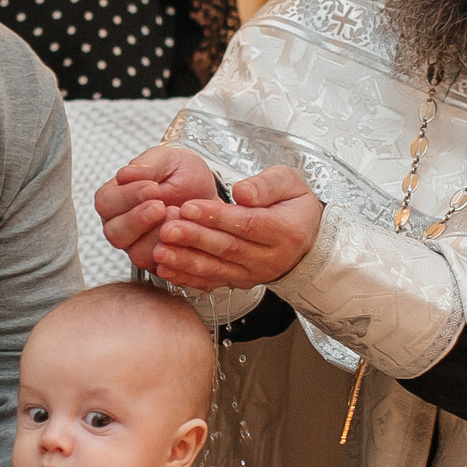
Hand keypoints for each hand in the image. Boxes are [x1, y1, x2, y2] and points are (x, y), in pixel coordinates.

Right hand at [97, 146, 219, 271]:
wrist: (208, 193)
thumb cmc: (182, 174)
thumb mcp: (167, 161)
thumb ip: (147, 166)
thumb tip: (124, 174)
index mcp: (115, 198)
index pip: (106, 202)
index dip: (127, 197)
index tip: (152, 187)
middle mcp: (121, 226)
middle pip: (115, 233)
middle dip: (138, 220)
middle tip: (160, 207)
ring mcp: (139, 246)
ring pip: (136, 253)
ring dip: (157, 237)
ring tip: (177, 217)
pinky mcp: (159, 262)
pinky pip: (161, 266)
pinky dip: (174, 252)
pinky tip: (185, 235)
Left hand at [150, 166, 322, 291]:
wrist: (306, 239)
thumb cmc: (294, 206)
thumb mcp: (291, 184)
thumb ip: (267, 184)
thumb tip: (243, 193)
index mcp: (286, 231)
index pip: (247, 224)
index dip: (217, 217)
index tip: (189, 206)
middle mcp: (271, 257)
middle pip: (228, 248)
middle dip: (195, 238)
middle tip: (168, 228)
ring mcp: (254, 273)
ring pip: (217, 268)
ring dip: (186, 260)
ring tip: (161, 250)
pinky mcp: (240, 282)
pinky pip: (212, 281)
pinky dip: (187, 277)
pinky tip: (166, 269)